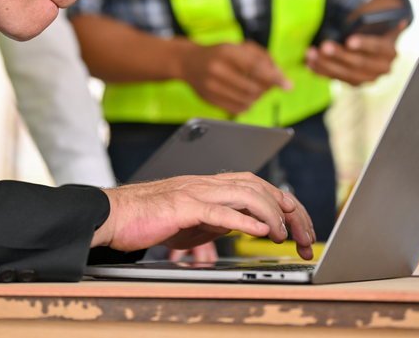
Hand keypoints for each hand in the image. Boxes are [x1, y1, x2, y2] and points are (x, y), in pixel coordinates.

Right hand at [93, 173, 314, 259]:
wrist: (113, 215)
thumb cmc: (149, 219)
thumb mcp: (194, 221)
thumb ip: (221, 219)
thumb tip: (248, 226)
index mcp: (212, 185)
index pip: (260, 186)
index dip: (286, 205)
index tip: (303, 227)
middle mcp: (208, 183)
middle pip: (261, 186)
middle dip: (289, 210)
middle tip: (304, 236)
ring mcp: (196, 191)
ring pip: (245, 193)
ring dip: (271, 214)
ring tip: (283, 235)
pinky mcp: (182, 206)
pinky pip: (218, 210)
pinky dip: (242, 219)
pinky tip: (258, 229)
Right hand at [177, 41, 291, 113]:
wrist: (188, 62)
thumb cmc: (219, 53)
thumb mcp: (239, 47)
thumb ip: (263, 58)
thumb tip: (281, 78)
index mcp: (227, 51)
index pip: (256, 67)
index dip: (274, 77)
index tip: (287, 84)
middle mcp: (217, 69)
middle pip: (253, 87)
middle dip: (267, 88)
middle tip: (270, 84)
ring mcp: (212, 86)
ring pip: (247, 100)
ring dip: (258, 97)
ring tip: (257, 88)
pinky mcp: (209, 100)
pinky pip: (237, 109)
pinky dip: (248, 104)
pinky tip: (246, 95)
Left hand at [305, 20, 406, 85]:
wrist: (376, 48)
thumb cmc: (373, 30)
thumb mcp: (377, 24)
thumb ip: (375, 21)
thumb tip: (392, 17)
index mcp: (389, 51)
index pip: (377, 47)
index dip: (364, 44)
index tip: (349, 41)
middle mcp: (382, 68)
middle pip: (359, 63)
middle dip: (339, 55)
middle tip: (324, 46)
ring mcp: (368, 78)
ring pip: (345, 74)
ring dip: (326, 64)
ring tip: (310, 54)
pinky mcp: (354, 83)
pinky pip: (336, 78)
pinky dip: (321, 71)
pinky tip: (309, 63)